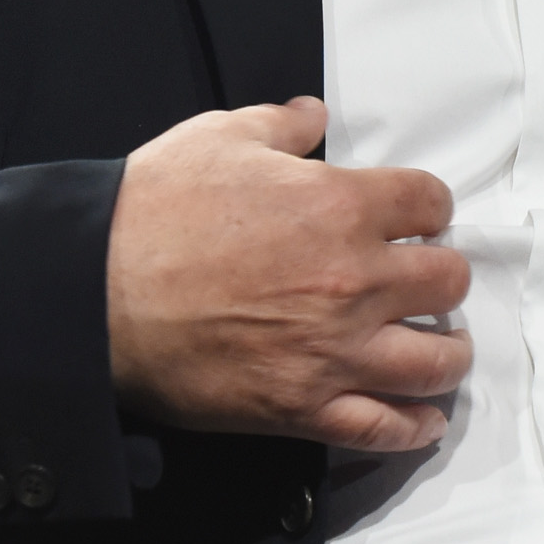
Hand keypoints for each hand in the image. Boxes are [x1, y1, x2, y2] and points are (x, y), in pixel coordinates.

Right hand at [106, 97, 471, 451]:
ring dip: (448, 351)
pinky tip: (424, 418)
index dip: (428, 206)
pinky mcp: (303, 407)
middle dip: (443, 275)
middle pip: (447, 280)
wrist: (95, 291)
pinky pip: (382, 427)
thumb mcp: (220, 136)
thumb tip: (313, 116)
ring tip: (444, 347)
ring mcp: (334, 350)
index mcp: (340, 205)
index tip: (418, 217)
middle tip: (427, 279)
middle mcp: (354, 280)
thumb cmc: (155, 209)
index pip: (429, 202)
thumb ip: (282, 125)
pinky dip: (413, 426)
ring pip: (434, 360)